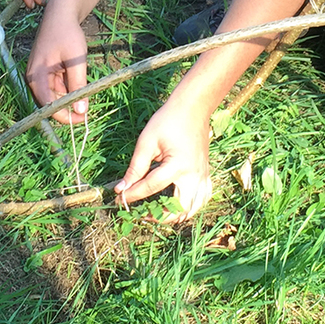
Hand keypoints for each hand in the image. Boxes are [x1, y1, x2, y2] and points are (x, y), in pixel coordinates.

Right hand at [26, 14, 88, 124]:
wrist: (61, 13)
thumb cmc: (67, 33)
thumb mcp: (76, 60)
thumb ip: (78, 85)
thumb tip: (81, 110)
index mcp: (36, 76)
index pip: (48, 106)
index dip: (65, 116)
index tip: (83, 118)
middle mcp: (34, 78)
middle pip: (50, 103)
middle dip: (68, 108)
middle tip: (88, 110)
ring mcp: (39, 75)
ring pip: (55, 96)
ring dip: (70, 97)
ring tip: (86, 92)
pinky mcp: (45, 72)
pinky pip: (57, 87)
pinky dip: (69, 87)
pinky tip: (78, 80)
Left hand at [113, 101, 212, 222]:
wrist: (193, 107)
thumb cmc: (168, 120)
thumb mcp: (147, 141)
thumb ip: (135, 167)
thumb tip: (122, 188)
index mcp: (177, 166)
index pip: (150, 188)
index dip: (132, 195)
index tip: (118, 199)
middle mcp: (193, 176)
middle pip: (177, 209)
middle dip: (157, 216)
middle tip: (140, 212)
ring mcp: (202, 176)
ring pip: (192, 209)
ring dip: (175, 215)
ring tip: (157, 212)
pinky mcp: (206, 174)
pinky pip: (202, 199)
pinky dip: (191, 207)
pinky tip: (178, 204)